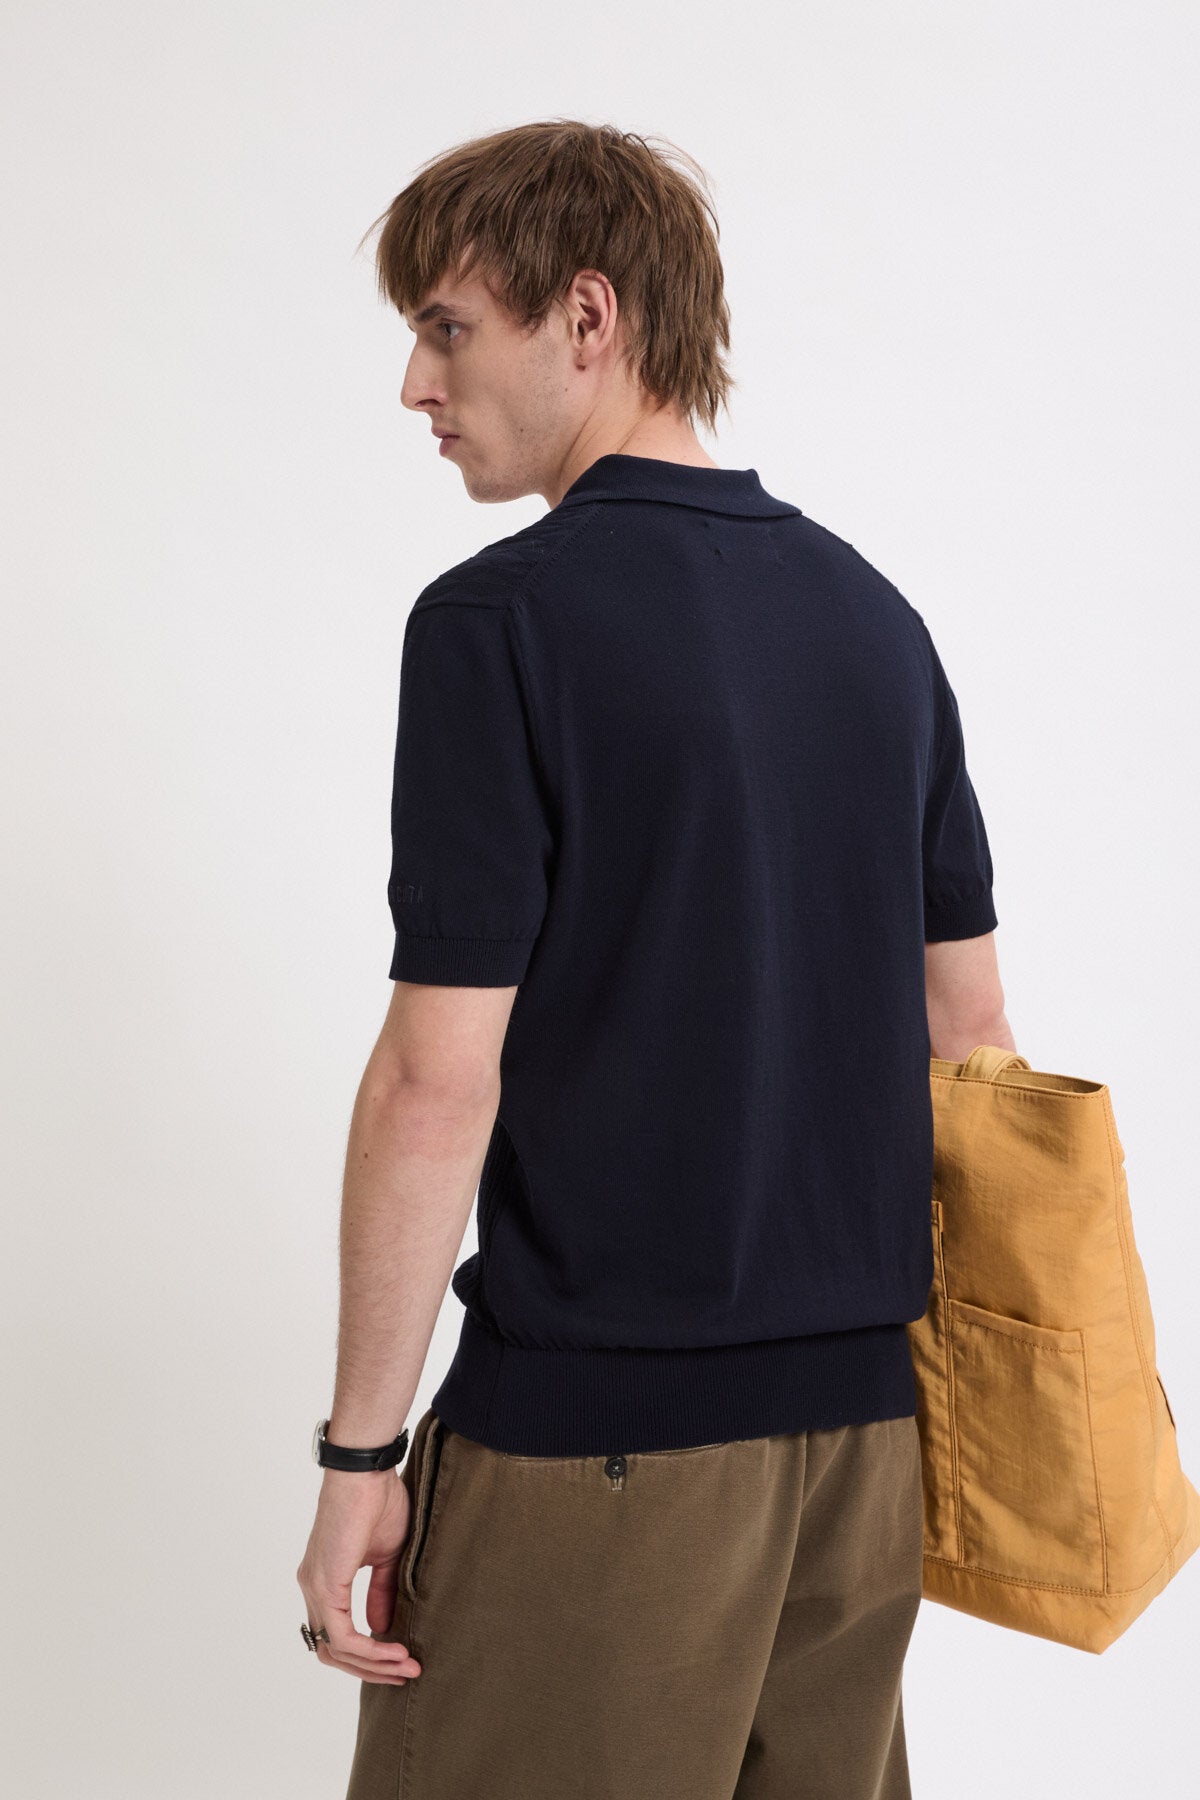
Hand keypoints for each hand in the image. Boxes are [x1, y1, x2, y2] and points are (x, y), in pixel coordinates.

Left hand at [296, 1469, 423, 1684]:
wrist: (366, 1472)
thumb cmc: (378, 1501)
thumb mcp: (386, 1556)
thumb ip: (381, 1592)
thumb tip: (382, 1628)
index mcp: (325, 1579)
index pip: (336, 1635)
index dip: (368, 1655)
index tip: (402, 1659)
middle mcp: (313, 1587)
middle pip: (332, 1651)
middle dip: (370, 1669)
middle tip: (405, 1673)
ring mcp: (315, 1587)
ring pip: (335, 1650)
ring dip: (373, 1665)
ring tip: (407, 1666)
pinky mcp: (325, 1584)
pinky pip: (342, 1636)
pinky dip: (369, 1650)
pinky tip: (395, 1651)